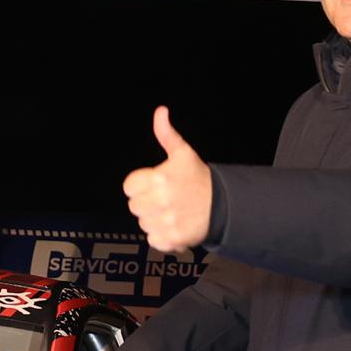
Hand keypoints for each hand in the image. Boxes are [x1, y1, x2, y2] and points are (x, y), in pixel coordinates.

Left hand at [122, 107, 213, 254]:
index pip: (129, 187)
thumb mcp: (182, 153)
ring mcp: (167, 221)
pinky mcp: (172, 238)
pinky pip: (153, 239)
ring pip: (143, 223)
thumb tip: (160, 111)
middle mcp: (161, 200)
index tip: (155, 184)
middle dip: (147, 202)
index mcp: (159, 178)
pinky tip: (174, 225)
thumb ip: (166, 134)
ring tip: (172, 211)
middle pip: (134, 206)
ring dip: (154, 219)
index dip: (140, 185)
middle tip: (166, 198)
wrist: (222, 205)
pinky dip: (161, 236)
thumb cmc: (197, 178)